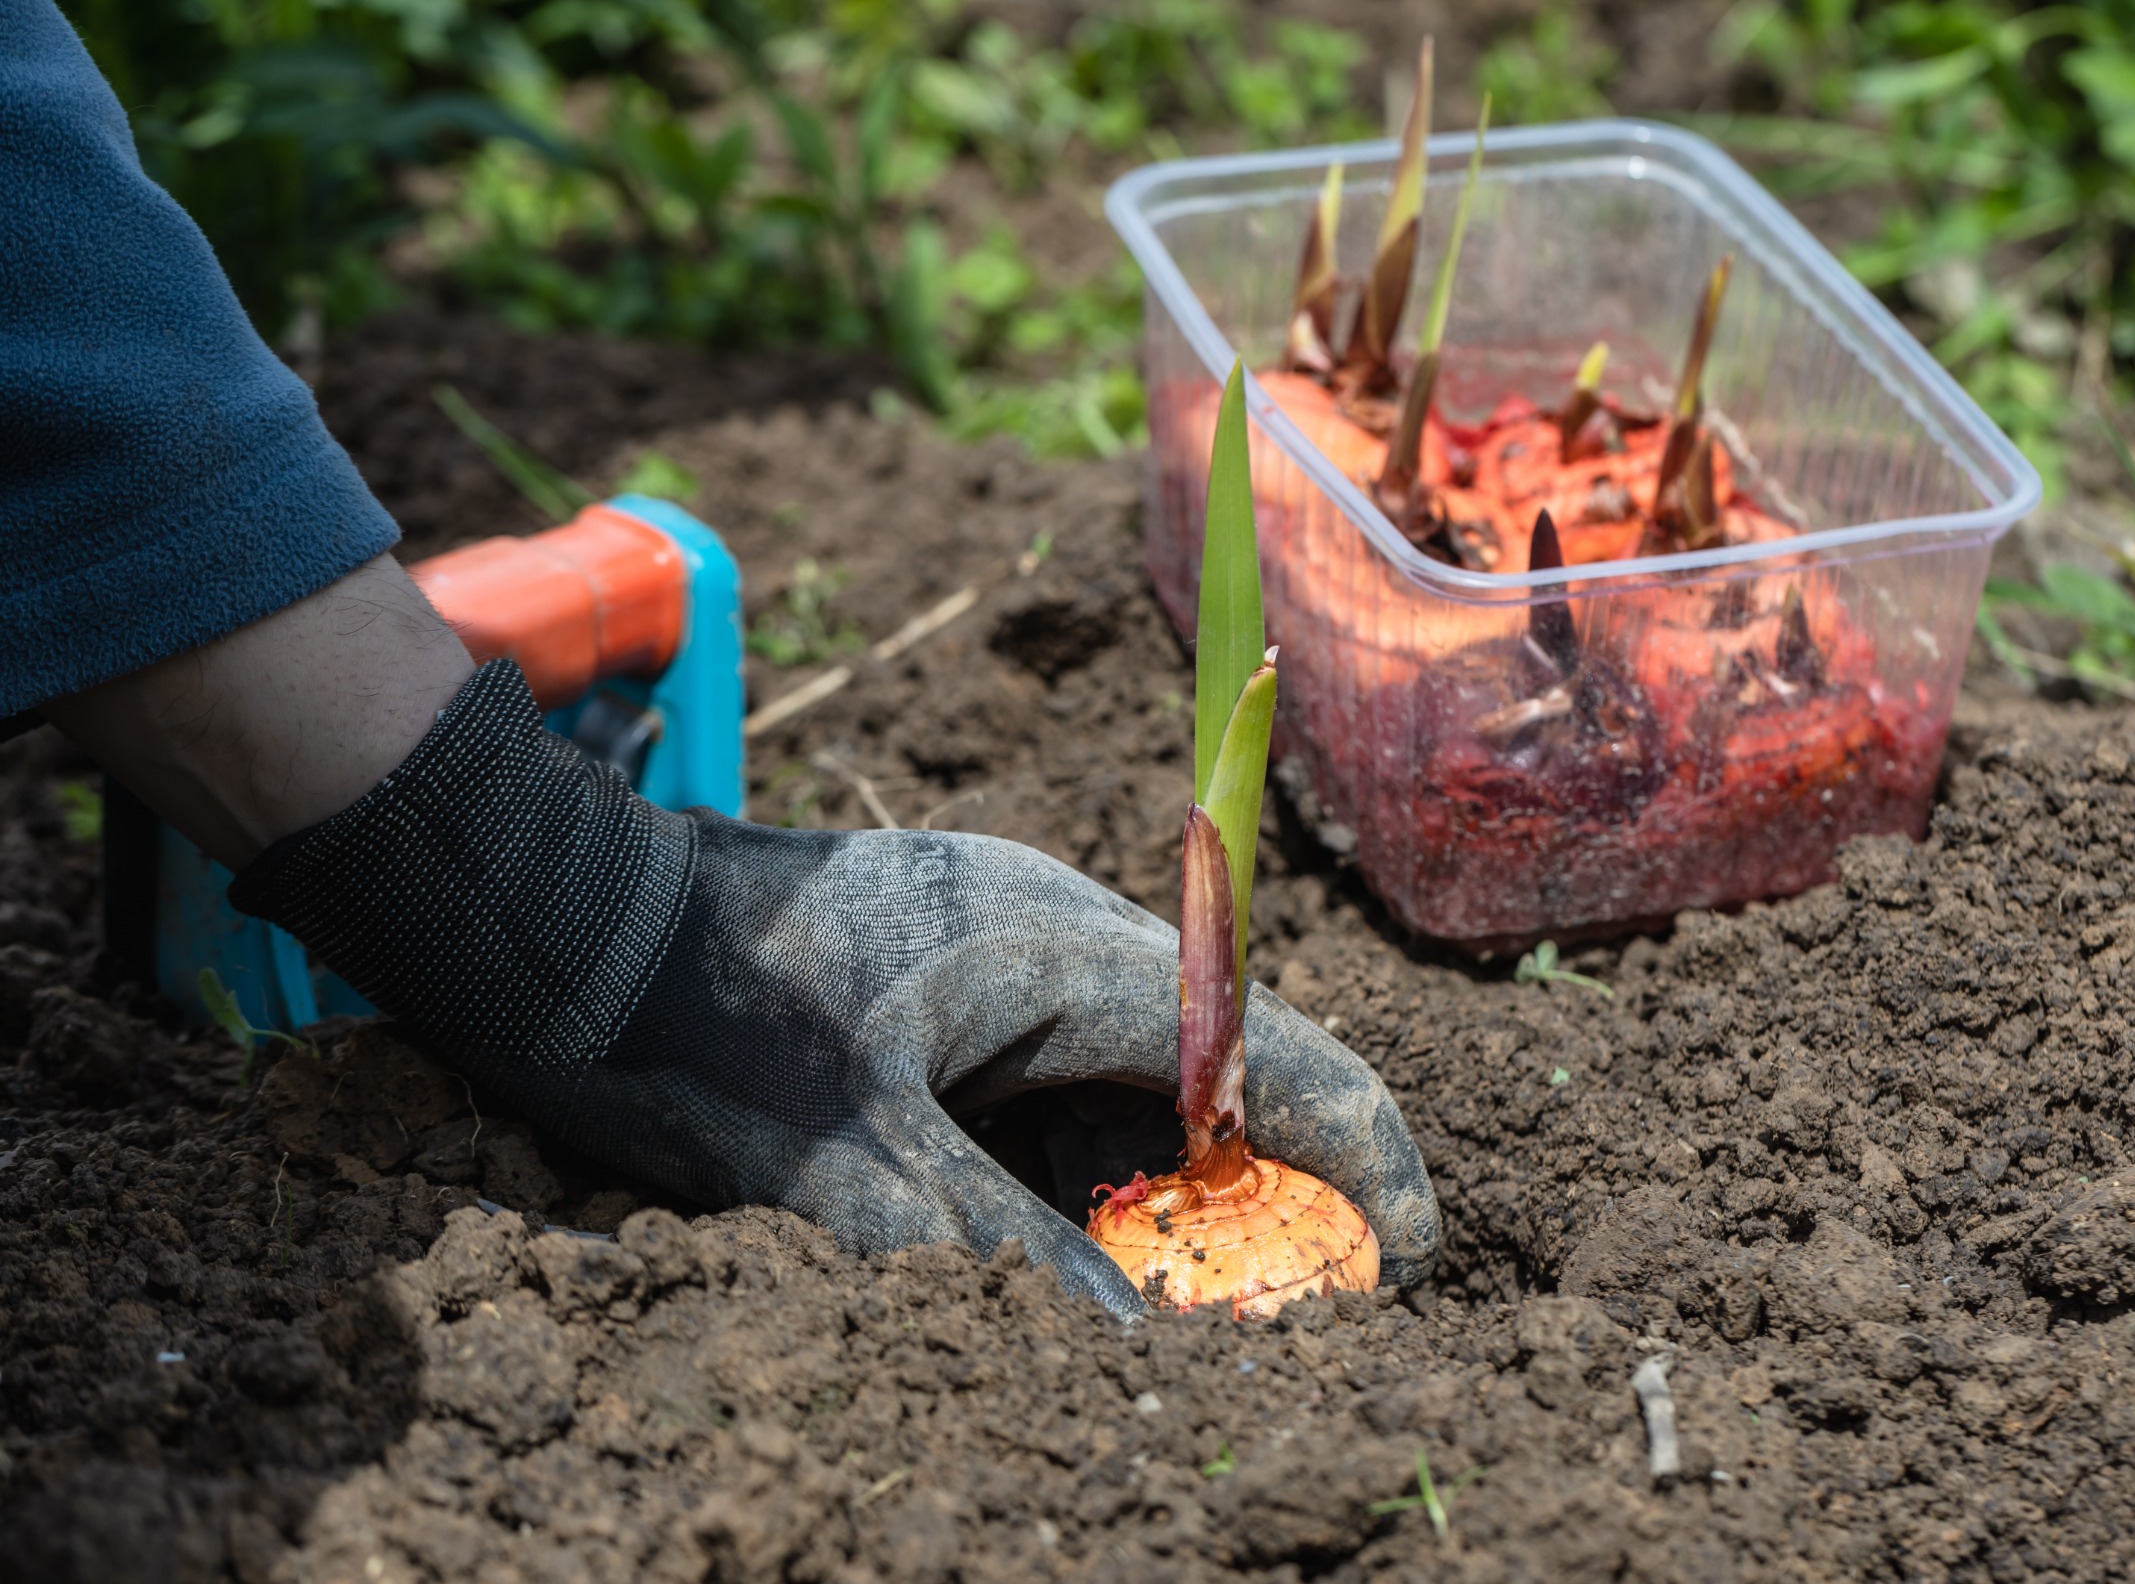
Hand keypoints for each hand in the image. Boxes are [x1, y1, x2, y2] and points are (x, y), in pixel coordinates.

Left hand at [232, 661, 1438, 1315]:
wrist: (565, 922)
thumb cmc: (706, 1030)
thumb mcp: (853, 1172)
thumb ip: (1005, 1262)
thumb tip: (1132, 1364)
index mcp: (1063, 957)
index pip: (1270, 1052)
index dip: (1364, 1154)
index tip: (1415, 1257)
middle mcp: (1059, 936)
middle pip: (1221, 1065)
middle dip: (1266, 1192)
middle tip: (1275, 1317)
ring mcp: (1006, 945)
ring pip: (1140, 1076)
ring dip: (1165, 1183)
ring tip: (1163, 1297)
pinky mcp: (956, 969)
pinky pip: (1063, 1069)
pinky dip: (1083, 1158)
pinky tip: (1053, 1235)